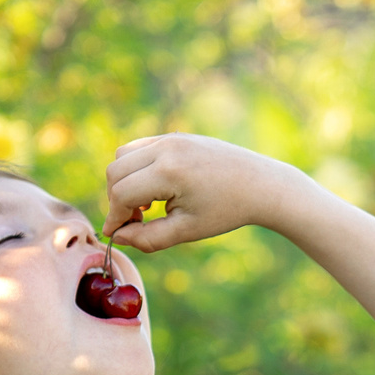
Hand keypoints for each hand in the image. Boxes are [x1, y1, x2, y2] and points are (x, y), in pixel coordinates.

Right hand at [103, 134, 308, 252]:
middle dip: (117, 199)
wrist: (260, 184)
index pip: (122, 194)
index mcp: (169, 172)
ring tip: (146, 206)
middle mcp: (166, 148)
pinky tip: (156, 189)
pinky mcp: (175, 135)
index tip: (118, 234)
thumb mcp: (187, 231)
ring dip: (124, 181)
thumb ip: (148, 238)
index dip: (115, 217)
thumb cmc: (226, 211)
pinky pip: (140, 148)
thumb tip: (118, 237)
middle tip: (136, 221)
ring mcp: (170, 137)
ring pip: (123, 156)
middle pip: (115, 171)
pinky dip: (137, 168)